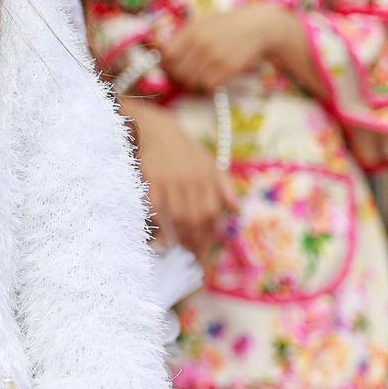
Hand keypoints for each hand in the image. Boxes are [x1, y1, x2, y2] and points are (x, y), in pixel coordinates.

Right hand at [129, 105, 235, 255]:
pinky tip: (161, 236)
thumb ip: (224, 186)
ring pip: (176, 215)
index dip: (210, 232)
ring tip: (181, 249)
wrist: (159, 131)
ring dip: (179, 236)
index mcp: (207, 176)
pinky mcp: (150, 180)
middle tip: (194, 256)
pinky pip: (155, 207)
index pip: (211, 211)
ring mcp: (169, 180)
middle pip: (194, 217)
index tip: (206, 249)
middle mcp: (190, 179)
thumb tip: (237, 209)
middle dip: (195, 241)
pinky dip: (158, 223)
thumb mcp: (211, 164)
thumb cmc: (187, 152)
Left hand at [161, 5, 291, 93]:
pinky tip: (211, 79)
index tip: (170, 67)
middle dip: (177, 77)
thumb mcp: (202, 22)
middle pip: (177, 71)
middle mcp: (201, 44)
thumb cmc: (227, 25)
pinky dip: (207, 86)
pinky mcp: (228, 69)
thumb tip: (159, 50)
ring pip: (191, 81)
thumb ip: (182, 36)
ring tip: (198, 78)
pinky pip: (208, 86)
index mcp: (192, 31)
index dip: (165, 64)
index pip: (167, 55)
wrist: (258, 27)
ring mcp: (215, 57)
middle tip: (183, 76)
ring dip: (192, 83)